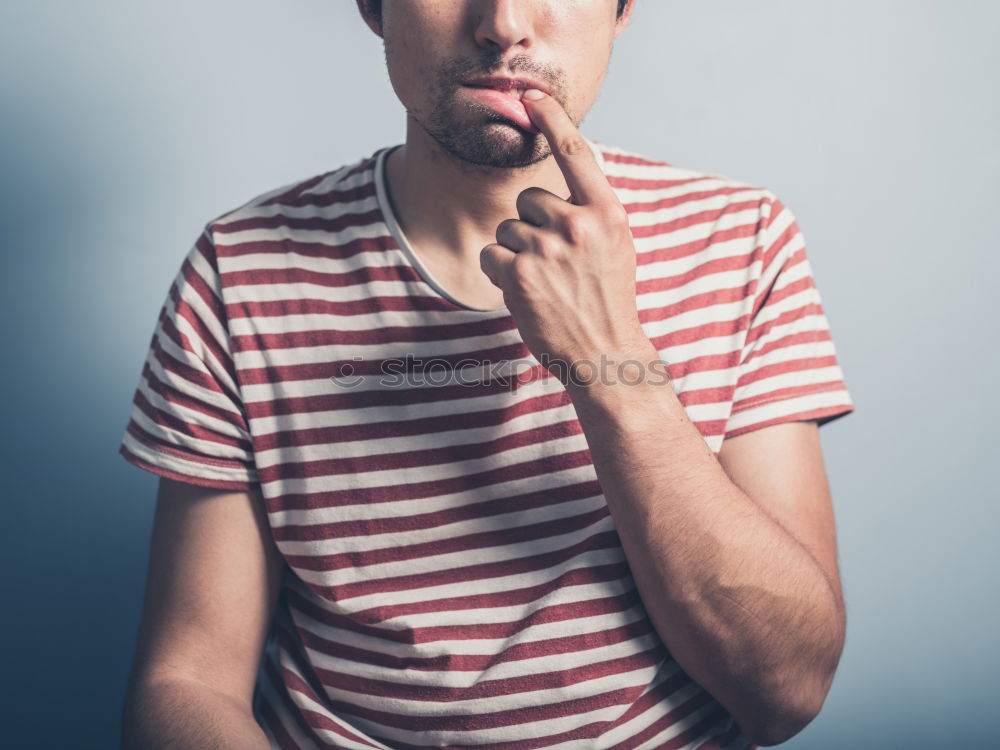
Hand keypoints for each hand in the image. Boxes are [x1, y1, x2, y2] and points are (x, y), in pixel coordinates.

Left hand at [479, 89, 648, 375]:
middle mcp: (578, 225)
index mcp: (606, 213)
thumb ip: (591, 210)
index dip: (551, 118)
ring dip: (517, 252)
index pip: (575, 152)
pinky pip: (492, 253)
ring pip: (508, 227)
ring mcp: (547, 249)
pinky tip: (525, 292)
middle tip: (555, 261)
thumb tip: (563, 177)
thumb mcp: (615, 245)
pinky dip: (501, 272)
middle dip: (533, 225)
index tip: (531, 96)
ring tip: (546, 282)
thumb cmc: (607, 298)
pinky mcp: (518, 274)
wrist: (604, 352)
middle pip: (529, 197)